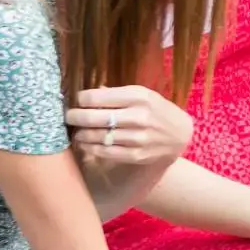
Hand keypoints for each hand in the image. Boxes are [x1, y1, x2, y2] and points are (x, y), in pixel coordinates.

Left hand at [66, 86, 191, 169]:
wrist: (181, 135)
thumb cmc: (157, 110)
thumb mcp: (142, 95)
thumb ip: (116, 94)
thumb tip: (86, 95)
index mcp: (138, 97)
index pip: (95, 97)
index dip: (80, 99)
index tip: (76, 101)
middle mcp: (138, 117)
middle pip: (92, 117)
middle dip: (74, 117)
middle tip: (68, 117)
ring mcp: (138, 138)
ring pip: (96, 136)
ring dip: (81, 134)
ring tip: (77, 132)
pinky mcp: (136, 155)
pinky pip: (105, 152)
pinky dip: (90, 148)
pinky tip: (85, 144)